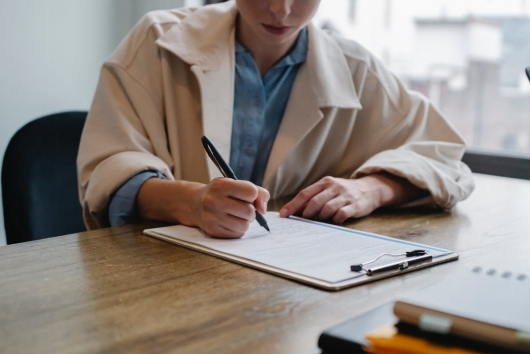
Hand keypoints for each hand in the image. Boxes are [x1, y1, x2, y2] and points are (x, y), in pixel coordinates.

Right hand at [192, 178, 268, 237]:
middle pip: (249, 211)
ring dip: (245, 221)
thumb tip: (263, 210)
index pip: (251, 192)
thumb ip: (257, 192)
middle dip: (251, 211)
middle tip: (243, 208)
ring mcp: (211, 217)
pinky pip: (237, 234)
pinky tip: (230, 222)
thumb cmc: (222, 193)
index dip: (253, 195)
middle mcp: (213, 201)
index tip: (247, 196)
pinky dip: (238, 229)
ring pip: (244, 225)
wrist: (196, 203)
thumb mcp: (236, 184)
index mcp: (220, 185)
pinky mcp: (212, 231)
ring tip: (237, 216)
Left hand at [279, 174, 421, 223]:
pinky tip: (334, 221)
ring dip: (320, 218)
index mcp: (324, 183)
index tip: (283, 215)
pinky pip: (341, 214)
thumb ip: (314, 198)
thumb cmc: (343, 192)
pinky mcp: (355, 206)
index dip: (293, 205)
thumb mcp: (328, 189)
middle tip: (303, 221)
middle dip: (306, 213)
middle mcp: (334, 187)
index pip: (305, 194)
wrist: (370, 189)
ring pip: (327, 208)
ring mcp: (345, 196)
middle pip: (314, 201)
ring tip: (319, 221)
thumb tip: (294, 211)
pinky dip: (335, 220)